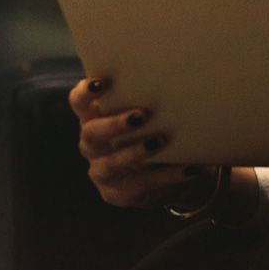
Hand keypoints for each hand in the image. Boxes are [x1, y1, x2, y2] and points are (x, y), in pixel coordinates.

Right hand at [69, 77, 207, 208]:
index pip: (79, 103)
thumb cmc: (159, 127)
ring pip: (110, 164)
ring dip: (135, 152)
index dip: (85, 93)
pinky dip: (166, 176)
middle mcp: (93, 145)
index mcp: (95, 118)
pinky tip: (189, 169)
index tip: (101, 82)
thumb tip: (179, 76)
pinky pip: (140, 186)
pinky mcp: (118, 193)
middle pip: (91, 133)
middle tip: (141, 115)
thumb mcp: (153, 112)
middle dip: (113, 124)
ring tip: (160, 141)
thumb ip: (152, 97)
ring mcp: (102, 171)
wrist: (174, 171)